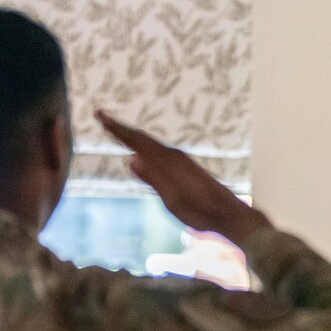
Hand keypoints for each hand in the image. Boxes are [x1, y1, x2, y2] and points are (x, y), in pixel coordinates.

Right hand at [95, 111, 269, 246]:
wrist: (230, 215)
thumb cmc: (201, 213)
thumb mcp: (173, 201)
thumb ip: (153, 179)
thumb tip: (131, 159)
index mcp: (169, 162)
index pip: (137, 141)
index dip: (117, 129)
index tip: (100, 115)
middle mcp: (175, 156)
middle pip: (143, 138)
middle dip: (121, 128)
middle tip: (102, 116)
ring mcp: (182, 160)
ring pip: (152, 143)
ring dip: (133, 136)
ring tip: (117, 130)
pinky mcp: (187, 167)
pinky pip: (160, 150)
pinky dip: (146, 145)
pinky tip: (143, 150)